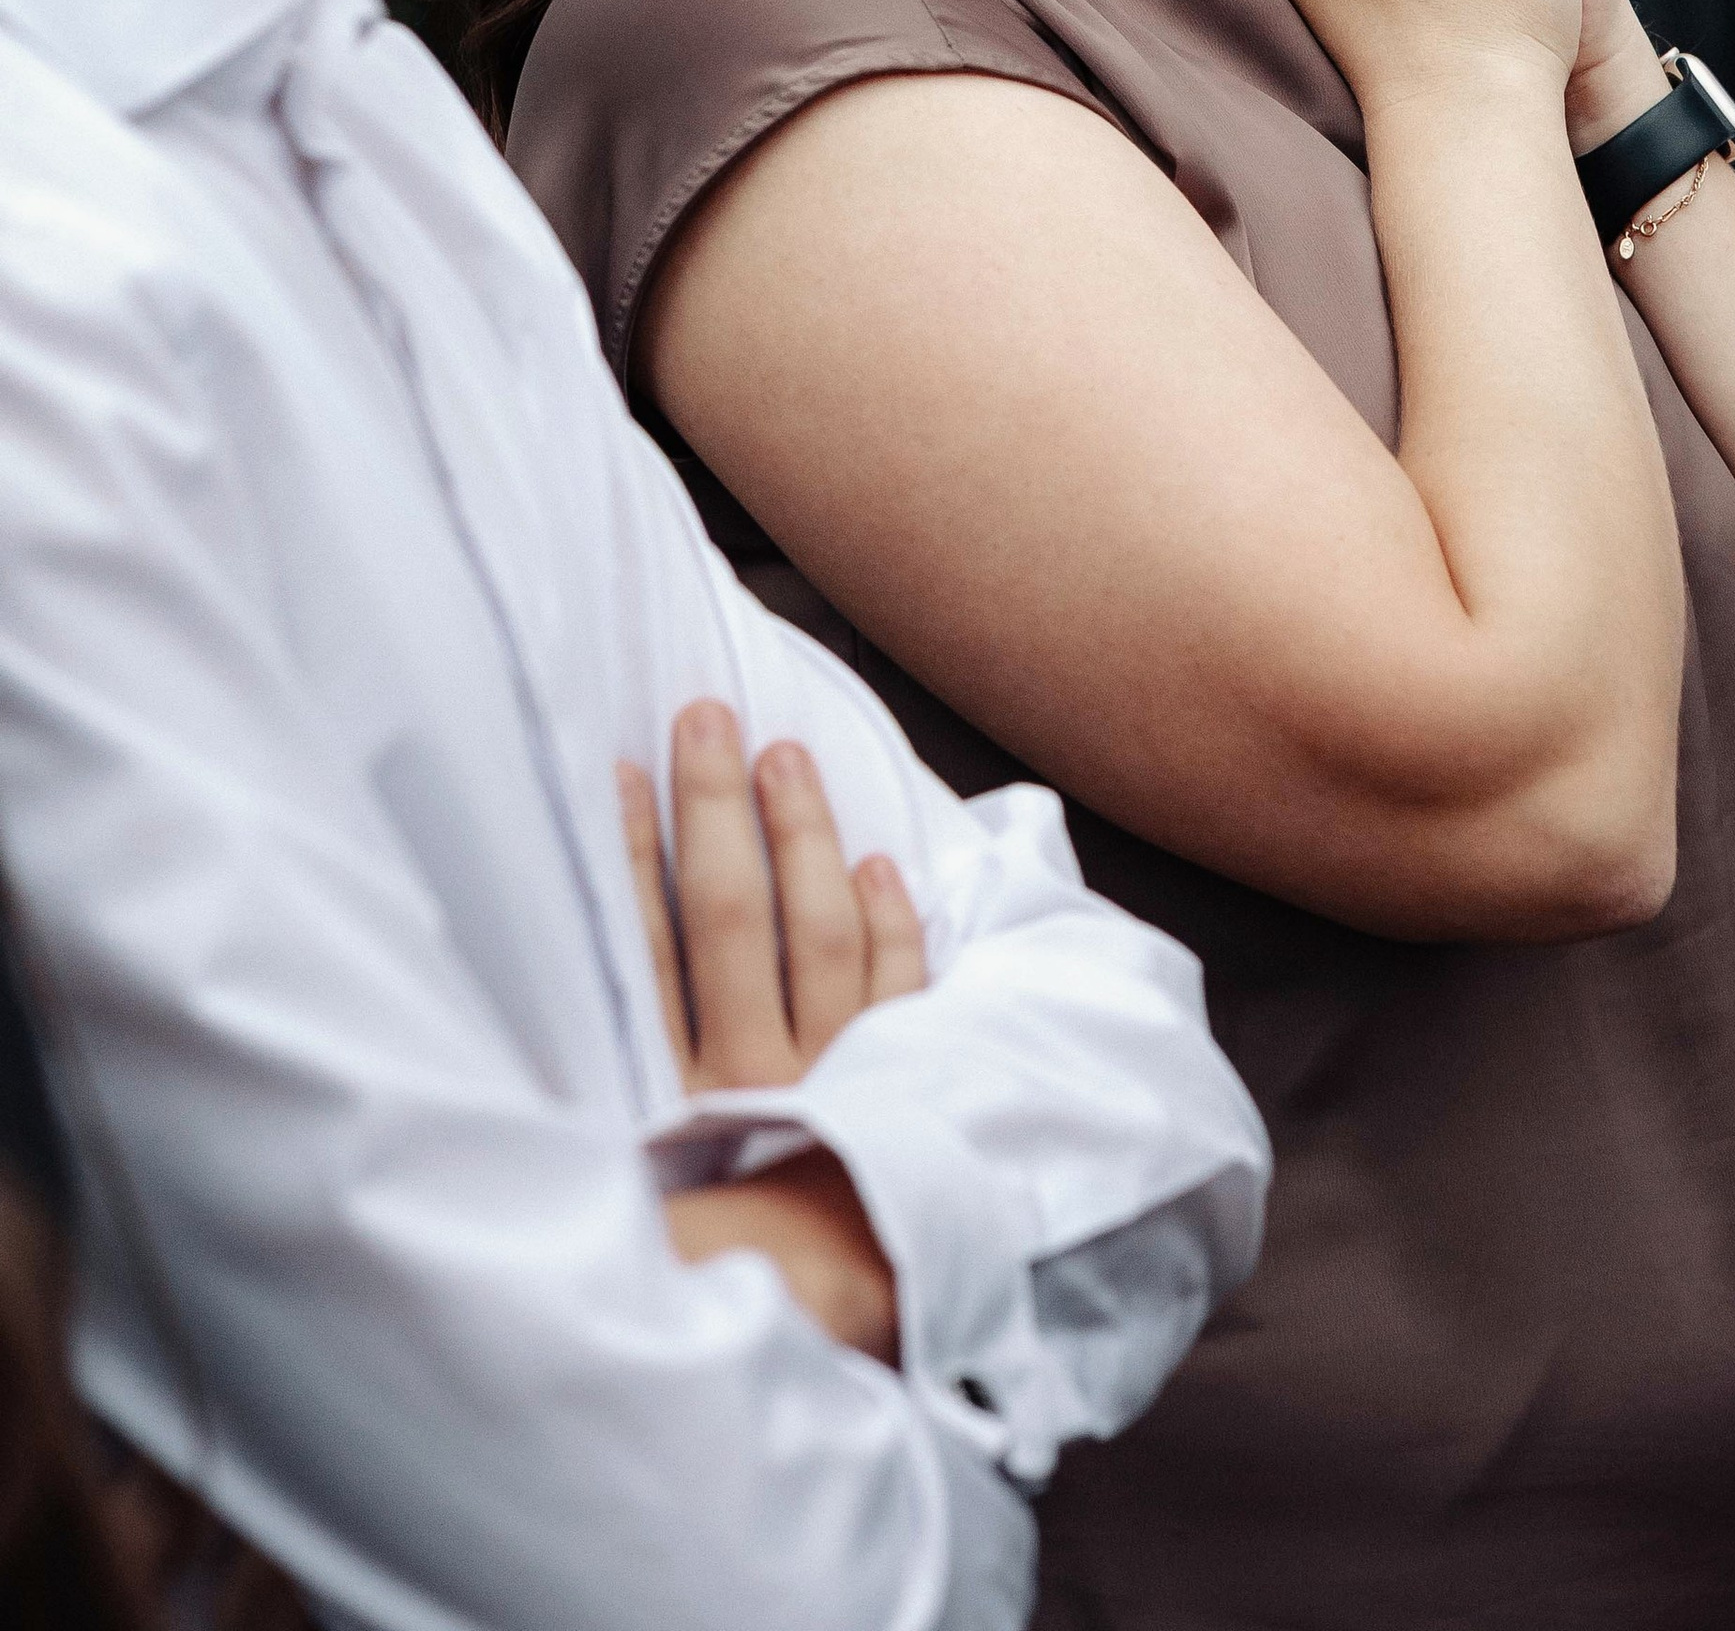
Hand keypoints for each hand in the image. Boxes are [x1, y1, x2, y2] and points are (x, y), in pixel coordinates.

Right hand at [620, 701, 923, 1358]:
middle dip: (717, 805)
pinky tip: (880, 865)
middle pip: (734, 912)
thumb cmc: (705, 1269)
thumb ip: (585, 1096)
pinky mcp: (906, 1090)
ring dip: (803, 832)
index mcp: (676, 1103)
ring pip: (822, 929)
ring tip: (786, 755)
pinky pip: (904, 988)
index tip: (618, 767)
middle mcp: (757, 1079)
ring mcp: (840, 1080)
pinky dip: (894, 920)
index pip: (646, 946)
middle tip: (709, 715)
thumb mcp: (619, 1191)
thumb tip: (505, 1011)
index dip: (630, 851)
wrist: (821, 1342)